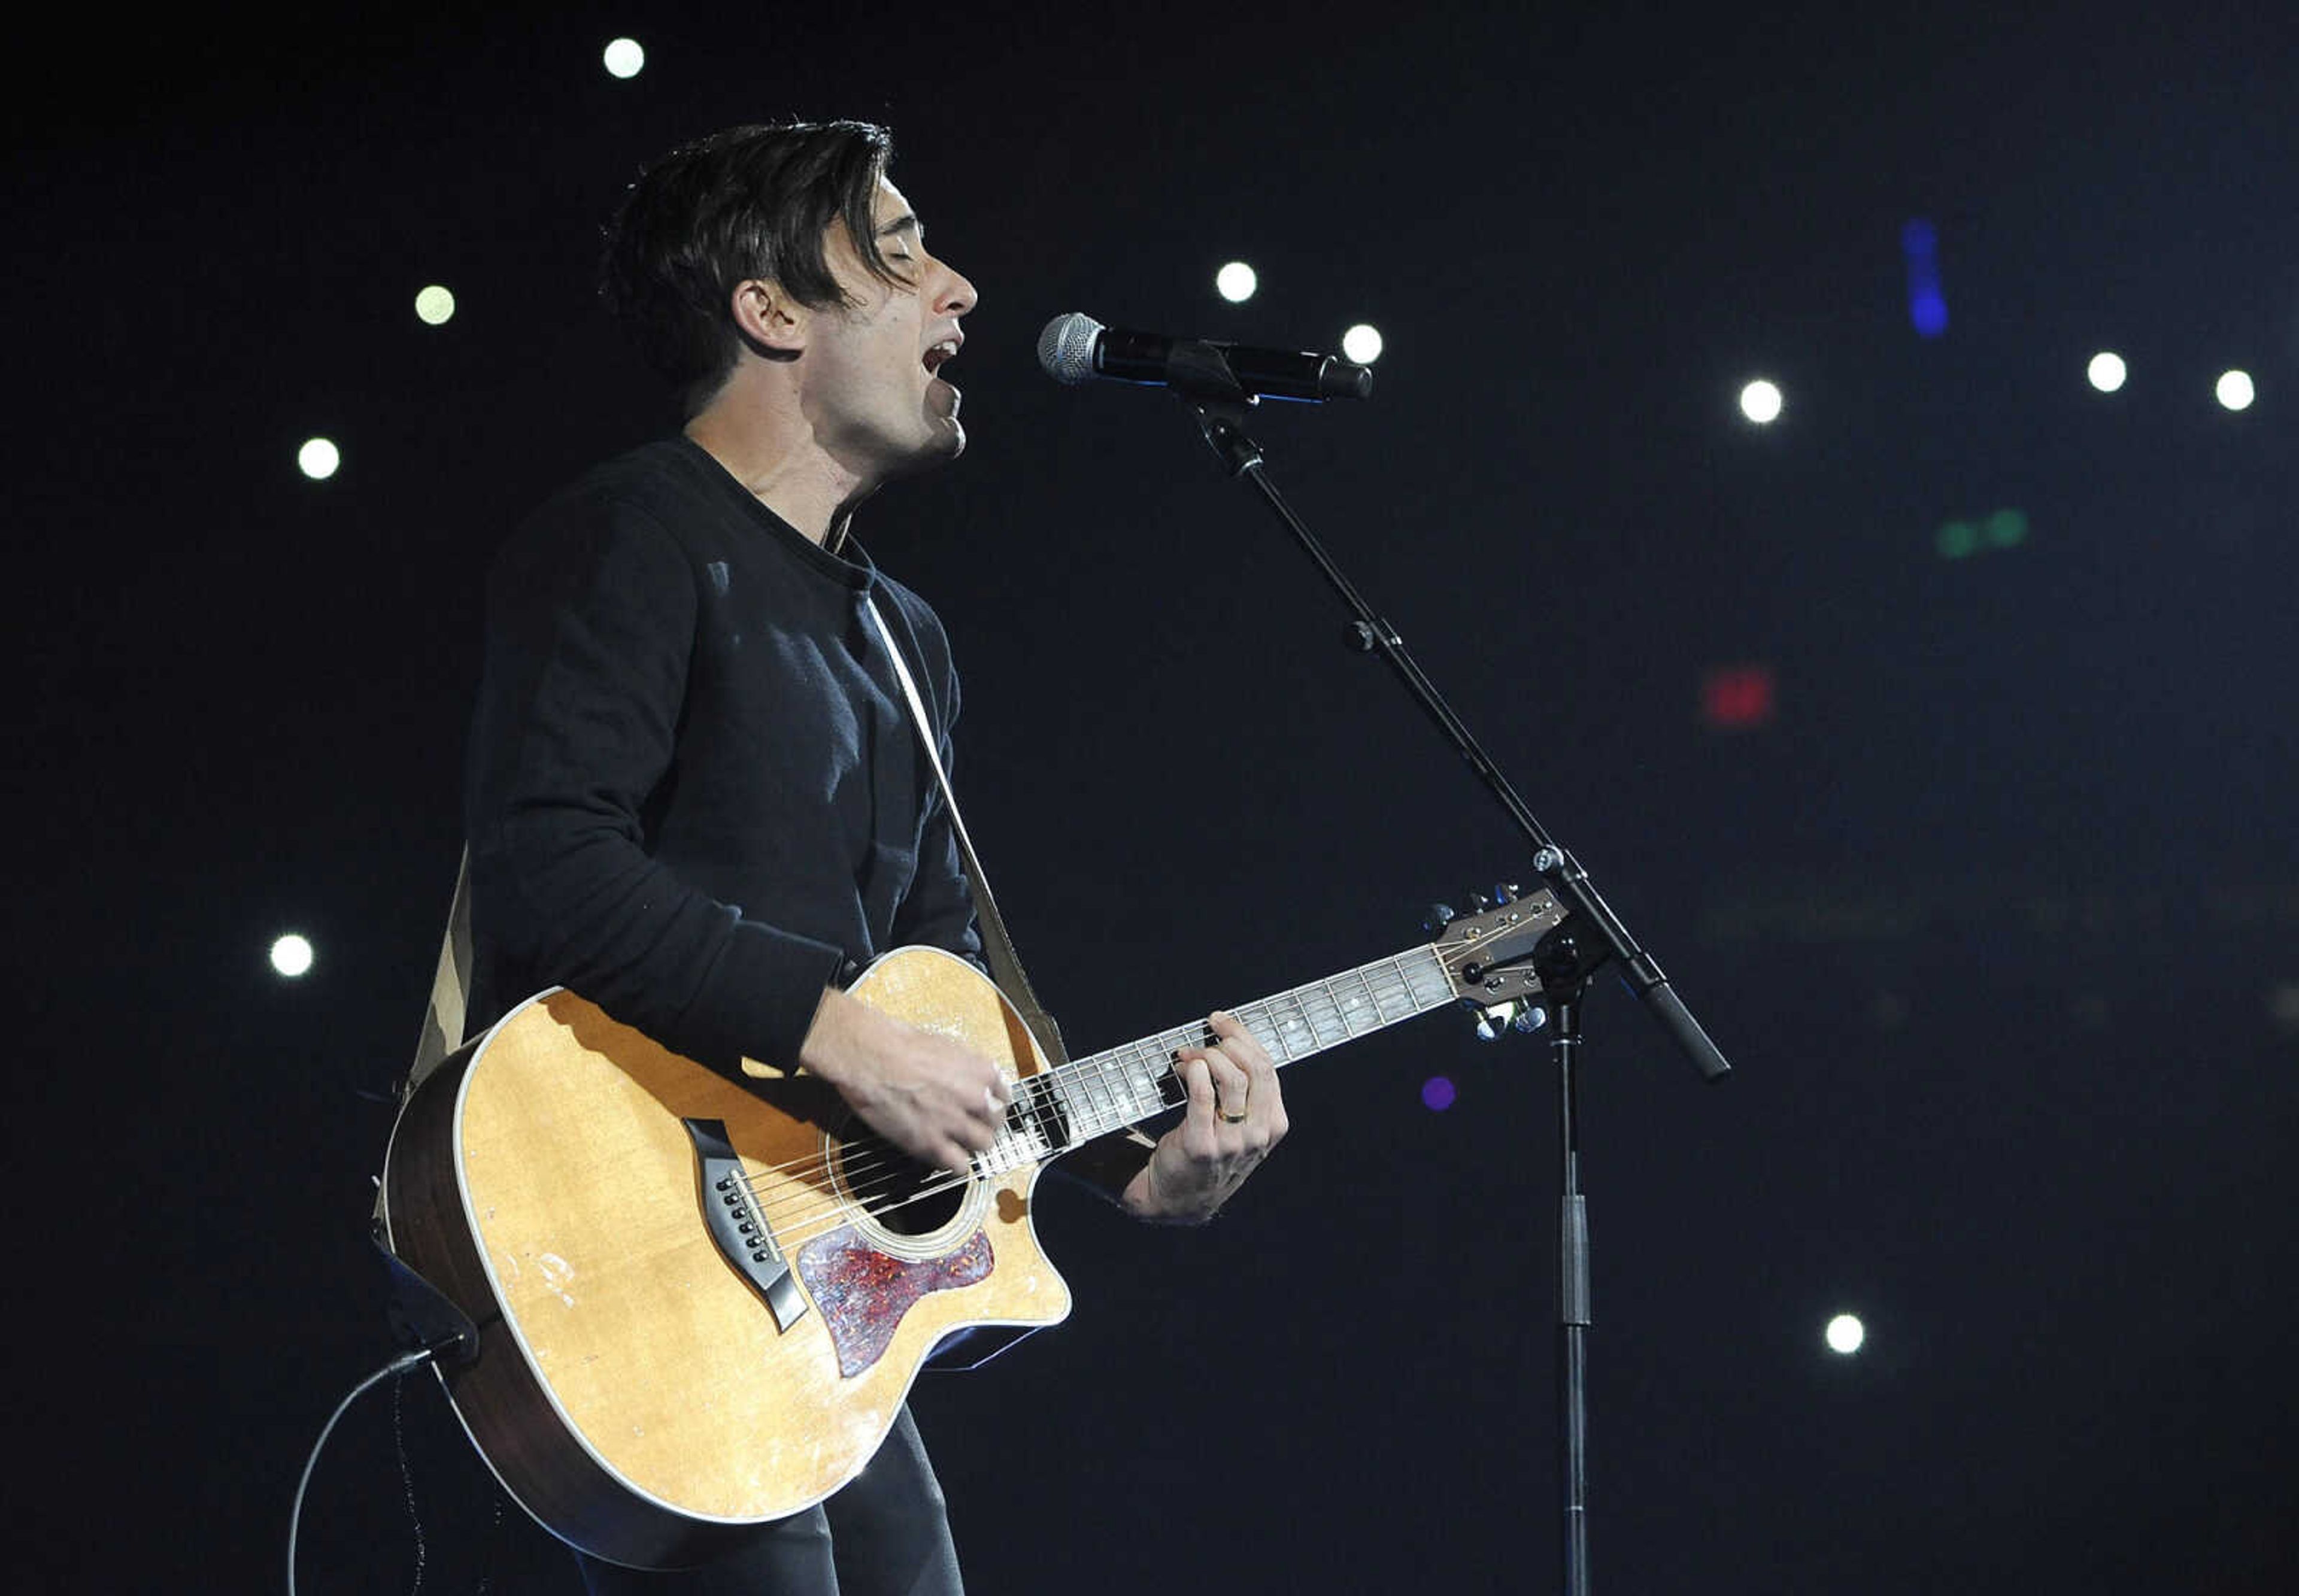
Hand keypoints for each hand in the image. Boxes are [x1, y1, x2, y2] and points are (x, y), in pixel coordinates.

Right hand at [798, 987, 1012, 1173]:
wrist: (869, 1056)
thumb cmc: (899, 1044)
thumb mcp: (945, 1045)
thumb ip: (965, 1066)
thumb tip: (970, 1078)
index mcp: (981, 1071)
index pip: (1005, 1095)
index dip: (994, 1102)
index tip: (986, 1106)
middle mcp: (975, 1098)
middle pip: (996, 1122)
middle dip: (985, 1124)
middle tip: (971, 1124)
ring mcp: (955, 1123)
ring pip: (984, 1145)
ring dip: (973, 1144)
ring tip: (960, 1142)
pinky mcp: (932, 1144)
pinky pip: (958, 1165)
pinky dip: (954, 1164)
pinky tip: (945, 1157)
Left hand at [1124, 1010, 1287, 1223]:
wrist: (1181, 1198)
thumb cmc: (1212, 1152)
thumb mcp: (1244, 1129)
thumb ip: (1247, 1094)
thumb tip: (1229, 1041)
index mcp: (1274, 1124)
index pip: (1267, 1068)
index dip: (1244, 1037)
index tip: (1221, 1021)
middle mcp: (1258, 1134)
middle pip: (1254, 1069)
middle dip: (1228, 1041)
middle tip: (1205, 1035)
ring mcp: (1232, 1142)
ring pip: (1231, 1078)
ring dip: (1206, 1055)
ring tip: (1187, 1056)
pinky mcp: (1202, 1146)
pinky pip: (1202, 1096)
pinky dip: (1195, 1072)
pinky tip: (1185, 1068)